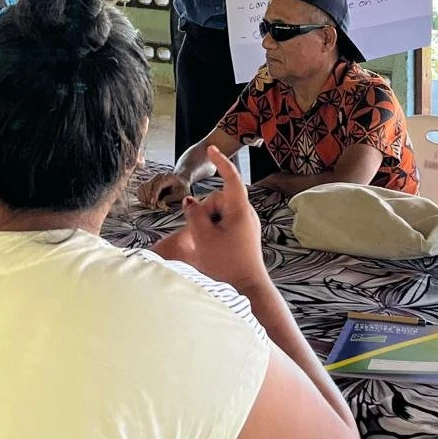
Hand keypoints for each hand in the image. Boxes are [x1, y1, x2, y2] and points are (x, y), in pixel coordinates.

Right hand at [137, 171, 190, 208]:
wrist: (180, 182)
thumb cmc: (182, 188)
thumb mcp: (182, 194)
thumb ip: (173, 198)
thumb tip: (162, 202)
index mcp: (168, 177)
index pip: (157, 184)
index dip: (154, 194)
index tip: (153, 202)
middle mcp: (158, 177)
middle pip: (147, 186)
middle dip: (148, 198)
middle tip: (153, 207)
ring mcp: (152, 180)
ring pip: (142, 188)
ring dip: (144, 198)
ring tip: (150, 206)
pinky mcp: (148, 185)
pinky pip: (140, 190)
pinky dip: (141, 197)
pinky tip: (147, 203)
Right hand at [149, 148, 267, 295]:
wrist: (247, 290)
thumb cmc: (226, 263)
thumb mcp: (203, 236)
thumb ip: (193, 214)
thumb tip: (190, 201)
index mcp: (240, 209)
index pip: (230, 178)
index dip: (220, 162)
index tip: (211, 148)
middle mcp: (246, 214)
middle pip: (217, 200)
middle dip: (205, 212)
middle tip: (203, 236)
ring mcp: (246, 225)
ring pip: (218, 214)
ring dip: (208, 225)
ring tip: (209, 246)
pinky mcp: (243, 236)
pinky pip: (223, 225)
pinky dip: (214, 232)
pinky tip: (213, 249)